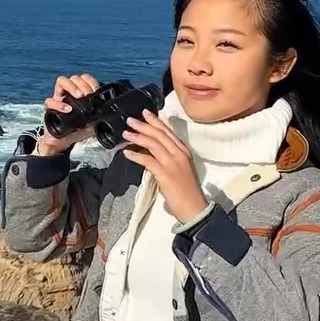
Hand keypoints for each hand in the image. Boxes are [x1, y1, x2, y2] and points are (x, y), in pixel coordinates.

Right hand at [37, 73, 99, 154]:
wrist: (62, 142)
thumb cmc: (76, 131)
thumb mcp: (92, 123)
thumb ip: (98, 117)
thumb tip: (108, 113)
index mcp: (79, 94)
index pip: (85, 79)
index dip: (91, 82)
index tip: (96, 91)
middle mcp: (68, 93)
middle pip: (74, 78)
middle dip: (83, 84)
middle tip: (88, 95)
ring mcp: (58, 98)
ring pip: (61, 81)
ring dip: (72, 86)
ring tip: (79, 96)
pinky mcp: (49, 108)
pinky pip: (50, 101)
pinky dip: (60, 104)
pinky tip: (68, 109)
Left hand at [122, 110, 208, 224]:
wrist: (194, 207)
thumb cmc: (187, 190)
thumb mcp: (181, 168)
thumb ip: (169, 157)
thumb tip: (151, 151)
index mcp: (183, 151)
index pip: (168, 132)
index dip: (155, 121)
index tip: (145, 113)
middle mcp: (179, 153)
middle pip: (159, 134)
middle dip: (143, 125)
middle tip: (130, 120)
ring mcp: (172, 163)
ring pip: (153, 144)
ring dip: (138, 137)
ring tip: (126, 134)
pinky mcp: (165, 174)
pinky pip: (147, 160)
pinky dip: (136, 155)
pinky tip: (127, 153)